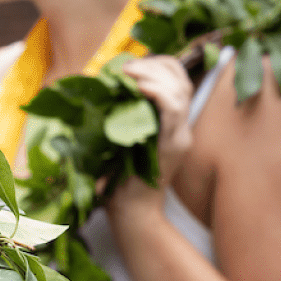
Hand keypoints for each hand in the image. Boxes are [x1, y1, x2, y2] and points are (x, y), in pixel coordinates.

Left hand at [106, 56, 193, 222]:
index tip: (130, 66)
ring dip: (153, 74)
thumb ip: (118, 118)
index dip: (158, 65)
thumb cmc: (116, 182)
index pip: (178, 81)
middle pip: (182, 80)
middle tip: (126, 68)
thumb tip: (99, 90)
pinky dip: (158, 92)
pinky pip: (173, 109)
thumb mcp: (118, 142)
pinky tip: (138, 86)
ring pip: (180, 90)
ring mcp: (180, 137)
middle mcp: (181, 128)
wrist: (131, 215)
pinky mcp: (173, 146)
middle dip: (156, 65)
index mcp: (171, 125)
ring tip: (128, 73)